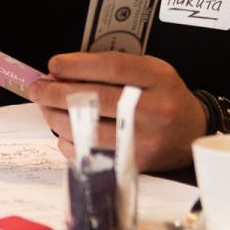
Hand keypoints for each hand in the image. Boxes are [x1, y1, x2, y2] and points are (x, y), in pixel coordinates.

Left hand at [31, 52, 207, 171]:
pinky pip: (89, 153)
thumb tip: (62, 71)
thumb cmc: (164, 97)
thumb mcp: (149, 70)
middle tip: (38, 88)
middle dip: (56, 93)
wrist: (191, 133)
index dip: (77, 65)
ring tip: (46, 107)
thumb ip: (112, 67)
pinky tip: (65, 130)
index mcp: (158, 80)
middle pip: (94, 100)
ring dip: (56, 117)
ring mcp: (144, 141)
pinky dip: (69, 141)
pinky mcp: (134, 164)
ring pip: (87, 130)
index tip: (54, 65)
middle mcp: (154, 110)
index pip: (111, 68)